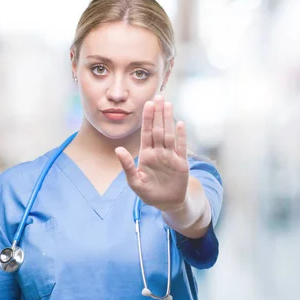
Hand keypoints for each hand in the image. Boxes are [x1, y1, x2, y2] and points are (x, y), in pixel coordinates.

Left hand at [115, 95, 188, 212]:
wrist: (167, 203)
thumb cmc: (149, 193)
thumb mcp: (134, 181)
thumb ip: (127, 165)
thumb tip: (117, 149)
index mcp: (146, 154)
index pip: (146, 133)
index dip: (147, 118)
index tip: (147, 104)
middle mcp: (159, 152)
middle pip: (158, 129)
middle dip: (158, 113)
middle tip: (158, 96)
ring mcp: (170, 156)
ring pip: (169, 134)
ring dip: (168, 119)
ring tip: (168, 104)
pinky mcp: (181, 163)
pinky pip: (181, 147)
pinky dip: (181, 136)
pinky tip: (180, 123)